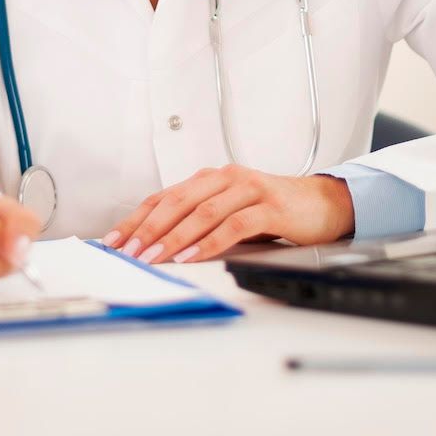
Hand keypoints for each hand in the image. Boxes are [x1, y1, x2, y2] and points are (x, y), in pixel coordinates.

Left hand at [103, 166, 354, 265]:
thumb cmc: (272, 209)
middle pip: (177, 202)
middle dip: (148, 229)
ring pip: (202, 212)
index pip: (164, 197)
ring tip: (154, 257)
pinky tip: (193, 256)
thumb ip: (199, 221)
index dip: (136, 219)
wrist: (323, 203)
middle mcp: (226, 178)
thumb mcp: (229, 211)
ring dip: (174, 237)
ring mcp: (248, 189)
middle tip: (128, 251)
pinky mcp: (270, 206)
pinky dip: (209, 242)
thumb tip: (156, 246)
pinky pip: (234, 225)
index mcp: (210, 178)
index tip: (113, 241)